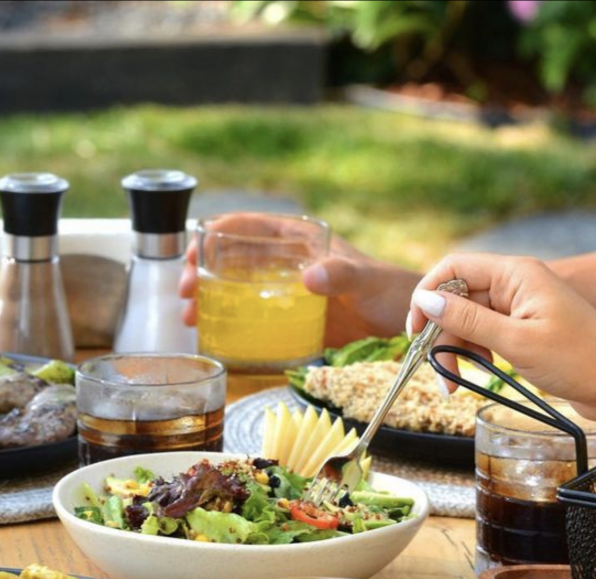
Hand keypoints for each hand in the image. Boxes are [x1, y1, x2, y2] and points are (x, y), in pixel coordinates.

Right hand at [179, 213, 417, 343]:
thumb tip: (308, 277)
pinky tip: (212, 335)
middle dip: (200, 269)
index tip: (194, 251)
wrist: (410, 324)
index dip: (214, 234)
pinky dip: (228, 323)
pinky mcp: (288, 320)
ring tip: (191, 315)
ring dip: (208, 298)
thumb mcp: (366, 279)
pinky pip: (250, 317)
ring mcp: (284, 292)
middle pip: (231, 258)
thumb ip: (340, 274)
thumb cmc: (390, 291)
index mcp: (299, 239)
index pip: (247, 227)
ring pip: (235, 287)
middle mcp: (285, 262)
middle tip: (185, 291)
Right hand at [407, 253, 595, 421]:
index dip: (427, 295)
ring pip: (468, 320)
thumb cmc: (579, 361)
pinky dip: (474, 355)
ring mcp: (520, 307)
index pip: (454, 268)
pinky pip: (485, 335)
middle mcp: (516, 284)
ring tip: (453, 386)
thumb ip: (468, 319)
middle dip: (441, 335)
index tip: (415, 331)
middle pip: (457, 299)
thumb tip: (425, 300)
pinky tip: (477, 375)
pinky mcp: (525, 329)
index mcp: (516, 274)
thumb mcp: (517, 342)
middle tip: (437, 374)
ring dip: (455, 350)